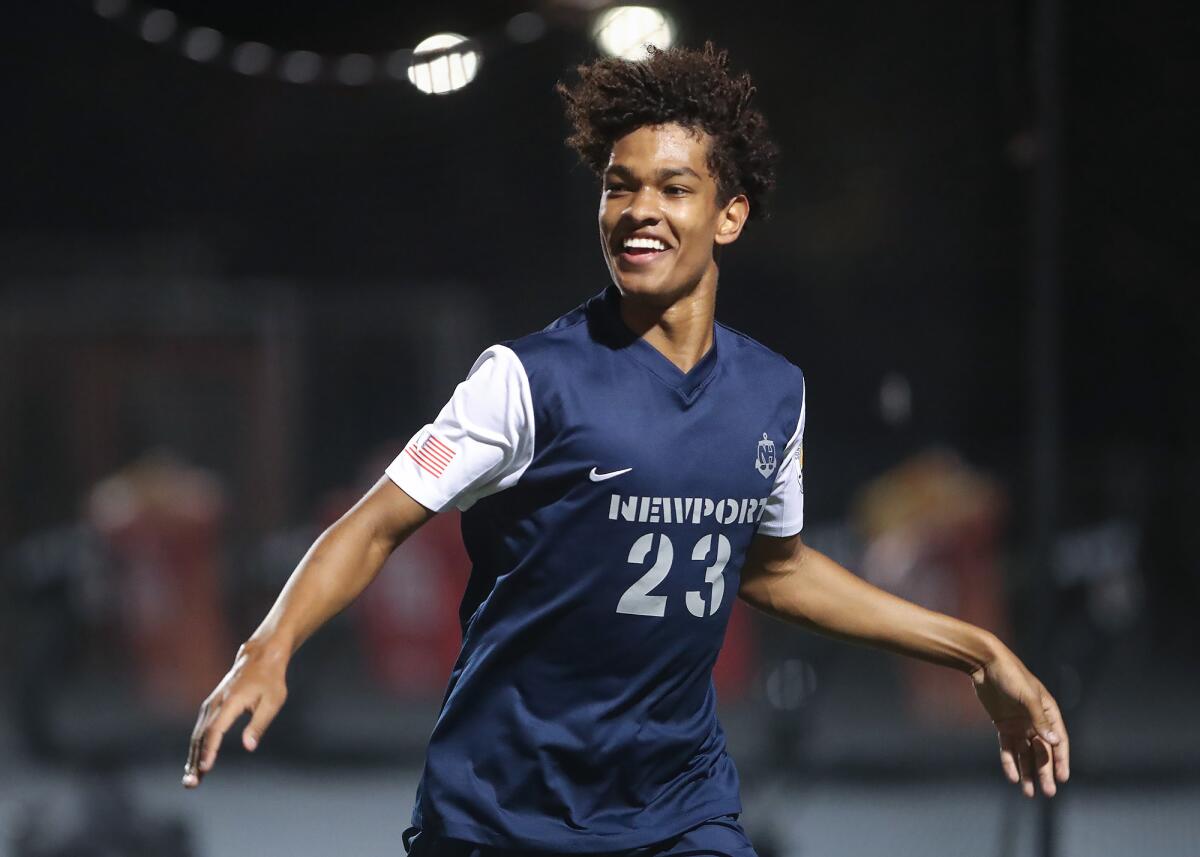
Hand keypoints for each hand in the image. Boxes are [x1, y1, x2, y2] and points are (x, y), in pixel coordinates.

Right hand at [183, 639, 288, 787]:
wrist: (260, 657)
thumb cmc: (270, 680)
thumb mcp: (273, 701)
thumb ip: (259, 724)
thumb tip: (249, 746)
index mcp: (231, 701)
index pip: (215, 730)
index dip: (209, 750)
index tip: (205, 768)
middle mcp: (216, 703)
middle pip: (201, 736)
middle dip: (195, 760)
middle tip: (191, 784)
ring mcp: (211, 704)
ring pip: (198, 734)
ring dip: (193, 757)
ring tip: (191, 780)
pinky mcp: (211, 706)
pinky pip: (201, 730)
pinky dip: (197, 747)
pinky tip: (196, 764)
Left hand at [971, 649, 1069, 797]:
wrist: (984, 664)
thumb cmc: (1011, 675)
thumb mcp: (1027, 697)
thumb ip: (1040, 721)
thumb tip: (1055, 742)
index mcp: (1048, 712)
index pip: (1058, 741)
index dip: (1061, 760)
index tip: (1062, 778)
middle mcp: (1035, 721)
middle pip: (1042, 751)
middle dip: (1045, 772)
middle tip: (1048, 792)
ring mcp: (1019, 724)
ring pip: (1025, 754)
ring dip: (1028, 772)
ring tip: (1030, 793)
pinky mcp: (1003, 725)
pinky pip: (1008, 748)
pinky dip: (1010, 763)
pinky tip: (1012, 778)